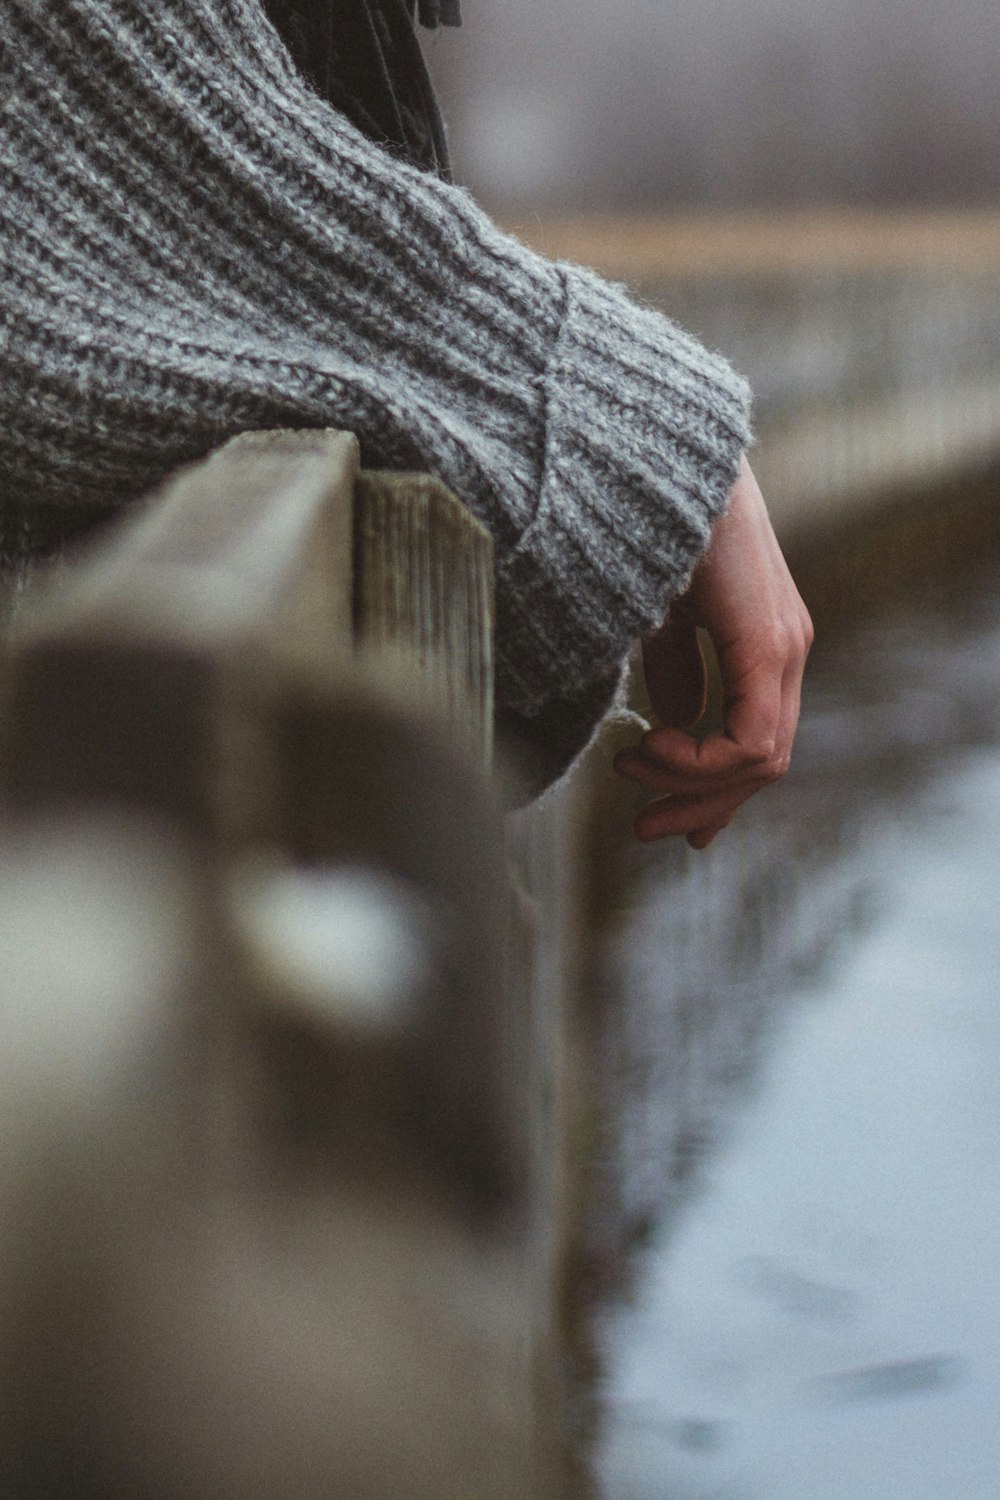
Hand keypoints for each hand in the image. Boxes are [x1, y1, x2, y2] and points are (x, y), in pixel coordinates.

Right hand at [613, 454, 812, 847]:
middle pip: (764, 763)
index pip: (756, 741)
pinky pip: (752, 738)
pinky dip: (698, 759)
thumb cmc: (649, 524)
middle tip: (643, 828)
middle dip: (700, 805)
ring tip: (630, 765)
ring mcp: (785, 645)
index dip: (709, 788)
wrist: (659, 458)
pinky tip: (650, 742)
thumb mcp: (661, 612)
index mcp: (765, 642)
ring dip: (691, 784)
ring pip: (761, 759)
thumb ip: (676, 667)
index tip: (650, 804)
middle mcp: (787, 649)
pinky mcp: (769, 641)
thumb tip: (678, 720)